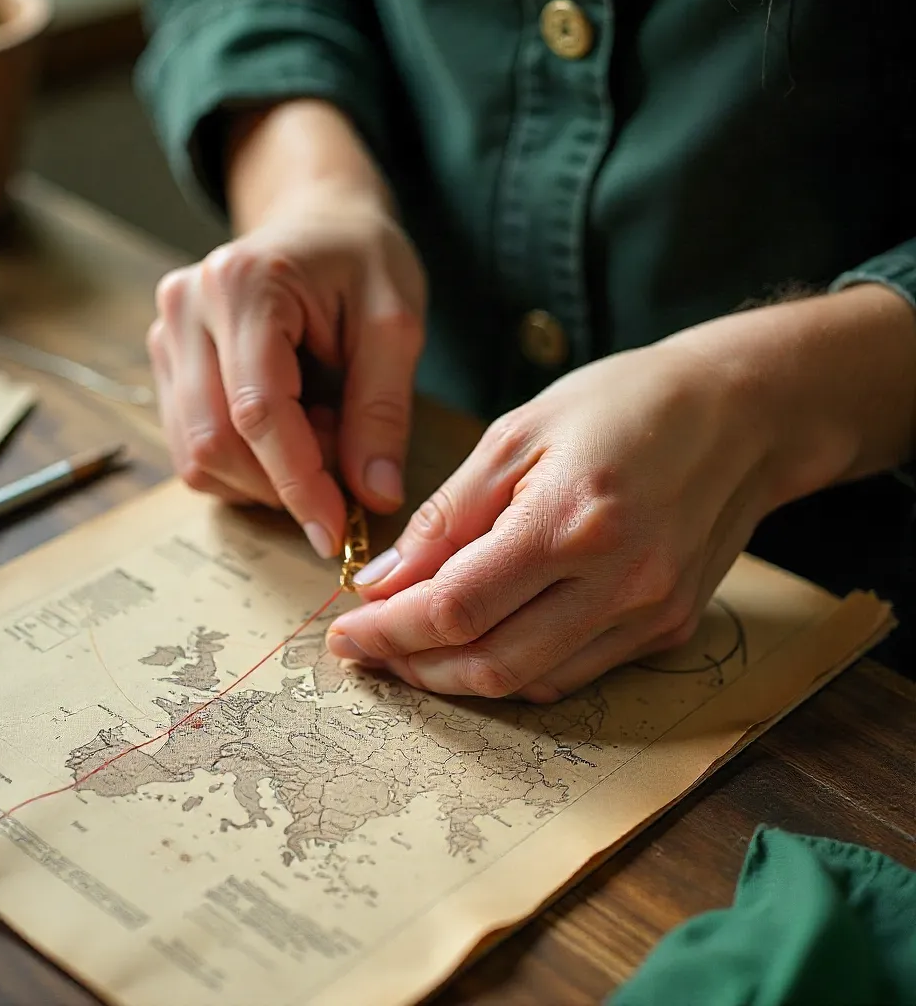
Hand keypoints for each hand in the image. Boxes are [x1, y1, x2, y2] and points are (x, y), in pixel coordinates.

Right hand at [147, 185, 425, 558]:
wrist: (318, 218)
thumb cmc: (362, 259)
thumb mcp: (396, 323)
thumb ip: (382, 410)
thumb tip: (373, 496)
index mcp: (242, 286)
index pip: (258, 412)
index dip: (299, 484)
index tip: (336, 535)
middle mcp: (186, 308)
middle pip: (216, 442)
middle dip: (283, 483)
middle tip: (344, 466)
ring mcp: (166, 334)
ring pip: (197, 454)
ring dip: (265, 476)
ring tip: (321, 432)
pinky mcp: (167, 361)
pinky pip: (194, 446)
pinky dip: (246, 465)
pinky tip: (290, 431)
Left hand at [325, 337, 786, 701]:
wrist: (741, 414)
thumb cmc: (622, 404)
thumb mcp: (517, 435)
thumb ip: (446, 516)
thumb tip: (384, 580)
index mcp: (570, 520)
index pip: (456, 606)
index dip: (389, 630)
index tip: (346, 632)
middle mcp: (618, 581)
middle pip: (490, 662)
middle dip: (414, 666)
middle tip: (371, 649)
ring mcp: (650, 613)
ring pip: (530, 683)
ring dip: (460, 677)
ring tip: (415, 649)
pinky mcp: (669, 628)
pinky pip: (574, 673)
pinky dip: (515, 669)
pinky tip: (482, 642)